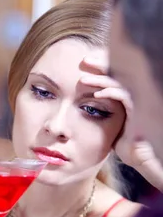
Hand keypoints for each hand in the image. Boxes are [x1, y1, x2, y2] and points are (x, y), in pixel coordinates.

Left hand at [81, 56, 162, 190]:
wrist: (139, 157)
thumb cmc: (125, 143)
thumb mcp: (108, 125)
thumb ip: (100, 112)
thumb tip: (79, 108)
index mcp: (124, 95)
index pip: (113, 74)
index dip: (100, 66)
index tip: (83, 63)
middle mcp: (132, 95)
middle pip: (116, 72)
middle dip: (100, 64)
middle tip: (84, 60)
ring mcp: (136, 101)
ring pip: (118, 83)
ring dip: (100, 79)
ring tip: (83, 79)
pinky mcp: (138, 110)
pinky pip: (123, 97)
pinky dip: (110, 93)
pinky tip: (96, 95)